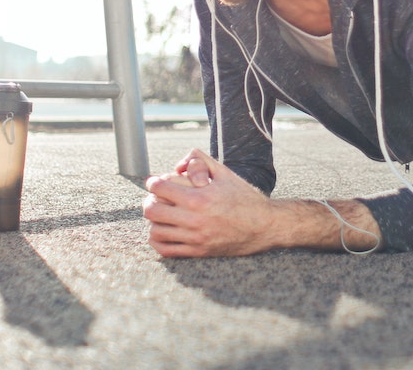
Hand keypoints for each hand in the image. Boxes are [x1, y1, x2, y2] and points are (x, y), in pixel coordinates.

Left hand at [143, 148, 278, 257]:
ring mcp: (196, 238)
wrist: (264, 226)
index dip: (153, 182)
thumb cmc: (244, 197)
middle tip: (153, 198)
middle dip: (149, 201)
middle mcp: (195, 219)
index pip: (161, 188)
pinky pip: (166, 250)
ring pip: (156, 231)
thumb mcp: (225, 173)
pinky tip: (162, 231)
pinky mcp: (198, 251)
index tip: (154, 182)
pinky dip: (158, 241)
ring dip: (153, 221)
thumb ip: (201, 161)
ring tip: (159, 214)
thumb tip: (179, 162)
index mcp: (200, 197)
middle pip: (153, 210)